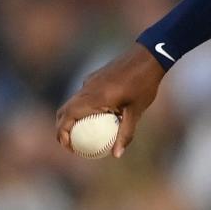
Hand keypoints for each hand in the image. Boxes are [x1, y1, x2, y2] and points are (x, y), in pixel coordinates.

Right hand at [56, 43, 164, 157]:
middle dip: (63, 129)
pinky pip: (83, 95)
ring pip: (73, 102)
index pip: (66, 117)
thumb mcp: (136, 111)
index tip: (70, 148)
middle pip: (64, 111)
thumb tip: (116, 154)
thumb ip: (125, 133)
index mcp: (93, 97)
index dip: (62, 135)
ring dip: (72, 118)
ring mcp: (90, 81)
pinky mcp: (96, 76)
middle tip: (72, 145)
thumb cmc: (144, 83)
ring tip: (84, 134)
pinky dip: (83, 107)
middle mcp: (87, 88)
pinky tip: (99, 115)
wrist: (148, 55)